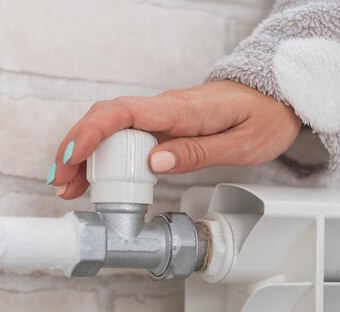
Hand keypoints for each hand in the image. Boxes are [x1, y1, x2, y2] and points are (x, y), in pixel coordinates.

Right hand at [48, 80, 301, 198]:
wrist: (276, 98)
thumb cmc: (263, 117)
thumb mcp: (241, 144)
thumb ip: (197, 152)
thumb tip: (153, 163)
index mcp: (183, 110)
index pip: (125, 112)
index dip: (93, 133)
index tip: (74, 158)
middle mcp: (166, 108)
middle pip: (107, 120)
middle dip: (77, 149)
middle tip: (63, 183)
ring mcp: (162, 115)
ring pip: (111, 129)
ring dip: (85, 155)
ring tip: (70, 186)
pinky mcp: (164, 125)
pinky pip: (126, 136)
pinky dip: (105, 156)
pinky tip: (96, 176)